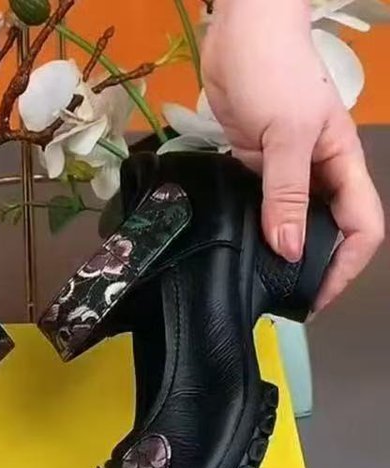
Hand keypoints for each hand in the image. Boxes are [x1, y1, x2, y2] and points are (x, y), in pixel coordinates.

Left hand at [202, 0, 383, 311]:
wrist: (238, 35)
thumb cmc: (272, 72)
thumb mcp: (285, 134)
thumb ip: (287, 192)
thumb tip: (290, 249)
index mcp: (342, 164)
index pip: (362, 227)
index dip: (346, 266)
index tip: (316, 297)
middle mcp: (318, 172)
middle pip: (329, 229)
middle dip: (315, 266)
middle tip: (285, 298)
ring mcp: (286, 170)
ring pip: (294, 221)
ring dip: (283, 251)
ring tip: (260, 282)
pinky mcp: (255, 165)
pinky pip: (263, 207)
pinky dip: (257, 229)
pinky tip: (241, 247)